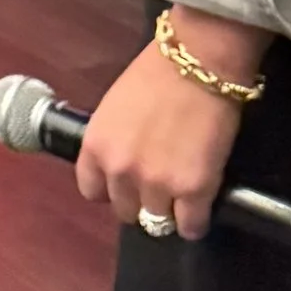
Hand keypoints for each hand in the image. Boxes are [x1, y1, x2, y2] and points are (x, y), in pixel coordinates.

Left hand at [77, 19, 255, 239]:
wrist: (198, 62)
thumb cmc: (156, 74)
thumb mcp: (115, 108)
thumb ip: (114, 140)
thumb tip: (123, 163)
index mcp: (96, 146)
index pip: (91, 190)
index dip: (111, 190)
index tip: (126, 185)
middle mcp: (120, 170)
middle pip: (125, 211)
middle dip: (140, 201)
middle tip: (158, 187)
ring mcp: (156, 184)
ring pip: (157, 222)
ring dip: (169, 211)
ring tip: (182, 196)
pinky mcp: (193, 190)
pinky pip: (190, 227)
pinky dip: (195, 222)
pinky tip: (199, 208)